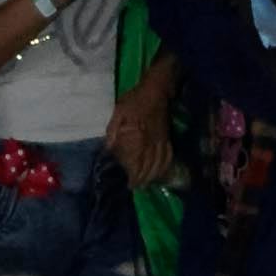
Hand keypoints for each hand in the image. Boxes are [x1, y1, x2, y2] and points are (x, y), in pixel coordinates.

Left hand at [104, 78, 174, 193]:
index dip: (134, 177)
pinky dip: (165, 165)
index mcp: (139, 137)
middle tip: (136, 187)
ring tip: (146, 183)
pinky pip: (168, 155)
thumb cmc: (135, 100)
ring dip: (154, 176)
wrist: (156, 88)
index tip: (129, 185)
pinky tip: (161, 171)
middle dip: (143, 180)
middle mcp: (151, 142)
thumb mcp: (119, 111)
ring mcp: (161, 140)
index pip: (137, 163)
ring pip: (159, 163)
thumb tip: (108, 149)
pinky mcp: (167, 137)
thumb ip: (113, 130)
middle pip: (149, 167)